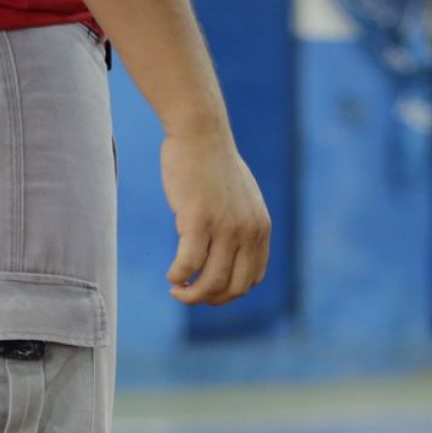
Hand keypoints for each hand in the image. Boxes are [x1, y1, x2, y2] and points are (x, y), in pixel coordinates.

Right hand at [161, 130, 270, 305]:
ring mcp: (225, 226)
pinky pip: (188, 264)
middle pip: (234, 287)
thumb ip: (241, 226)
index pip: (252, 278)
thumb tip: (227, 254)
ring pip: (211, 281)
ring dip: (191, 295)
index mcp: (260, 228)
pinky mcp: (198, 219)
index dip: (229, 292)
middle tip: (189, 293)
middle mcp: (248, 231)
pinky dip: (178, 276)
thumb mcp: (241, 199)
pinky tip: (171, 275)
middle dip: (210, 299)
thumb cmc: (213, 165)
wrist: (200, 133)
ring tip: (176, 290)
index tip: (208, 289)